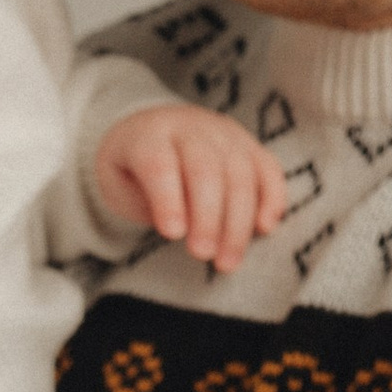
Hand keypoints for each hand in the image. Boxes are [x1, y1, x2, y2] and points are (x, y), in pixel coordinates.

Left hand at [98, 103, 286, 270]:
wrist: (153, 132)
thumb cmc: (132, 171)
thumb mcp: (119, 185)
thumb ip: (145, 202)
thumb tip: (182, 228)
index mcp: (149, 135)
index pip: (160, 164)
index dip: (168, 199)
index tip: (172, 235)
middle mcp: (191, 128)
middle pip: (206, 168)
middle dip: (207, 216)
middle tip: (203, 254)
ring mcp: (224, 134)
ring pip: (240, 172)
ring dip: (238, 221)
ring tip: (227, 262)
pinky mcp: (250, 145)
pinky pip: (268, 168)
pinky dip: (272, 199)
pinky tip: (265, 229)